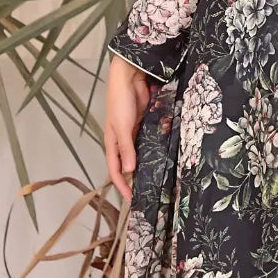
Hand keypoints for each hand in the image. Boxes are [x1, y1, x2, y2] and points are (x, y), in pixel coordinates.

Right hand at [104, 54, 151, 200]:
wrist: (129, 78)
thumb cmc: (120, 102)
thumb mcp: (122, 127)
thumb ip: (126, 148)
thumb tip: (129, 171)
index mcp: (112, 143)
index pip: (115, 171)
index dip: (121, 186)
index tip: (131, 200)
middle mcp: (122, 141)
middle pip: (127, 165)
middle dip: (134, 179)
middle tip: (147, 193)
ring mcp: (134, 133)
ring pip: (140, 154)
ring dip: (146, 165)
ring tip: (158, 179)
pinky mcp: (146, 124)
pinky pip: (150, 142)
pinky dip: (155, 150)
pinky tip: (165, 157)